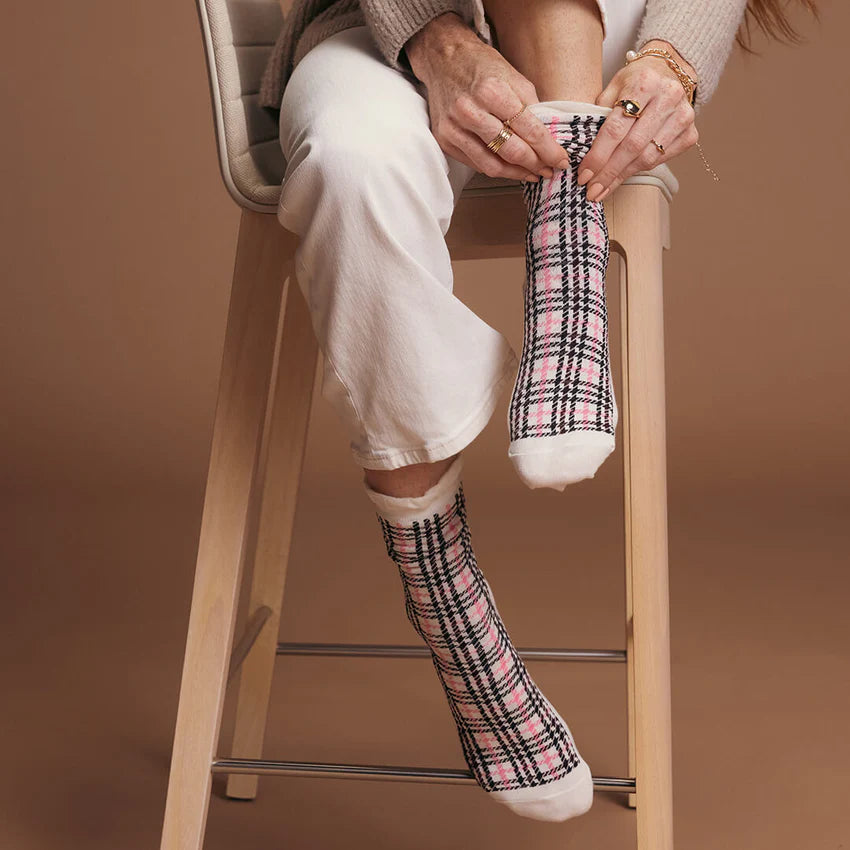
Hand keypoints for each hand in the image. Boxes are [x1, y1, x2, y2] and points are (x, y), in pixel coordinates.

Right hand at [405, 13, 571, 182]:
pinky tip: (509, 168)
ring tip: (531, 174)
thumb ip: (529, 106)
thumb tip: (547, 137)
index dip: (548, 150)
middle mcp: (470, 111)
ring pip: (492, 165)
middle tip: (548, 170)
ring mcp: (454, 128)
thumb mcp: (512, 75)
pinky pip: (476, 164)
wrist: (443, 59)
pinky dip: (495, 169)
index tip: (560, 160)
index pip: (529, 130)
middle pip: (511, 151)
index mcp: (492, 91)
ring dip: (516, 174)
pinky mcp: (445, 140)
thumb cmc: (480, 65)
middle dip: (535, 165)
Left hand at [576, 40, 699, 201]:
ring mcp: (683, 116)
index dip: (598, 156)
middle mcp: (668, 97)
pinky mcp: (690, 133)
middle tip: (591, 191)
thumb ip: (599, 115)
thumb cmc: (634, 83)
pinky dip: (638, 170)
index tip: (583, 175)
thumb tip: (582, 153)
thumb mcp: (612, 88)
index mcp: (645, 82)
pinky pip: (660, 160)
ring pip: (647, 157)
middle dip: (608, 172)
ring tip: (603, 189)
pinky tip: (621, 177)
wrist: (669, 71)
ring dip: (621, 176)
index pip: (616, 128)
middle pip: (632, 146)